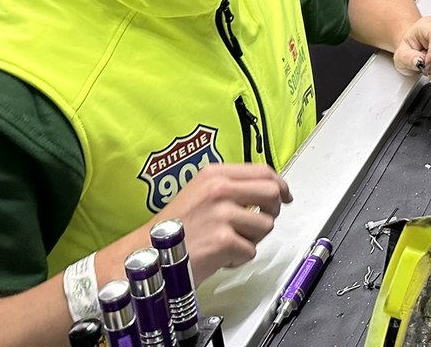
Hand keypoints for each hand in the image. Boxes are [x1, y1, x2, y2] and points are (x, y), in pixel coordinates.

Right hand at [152, 163, 291, 279]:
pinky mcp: (223, 240)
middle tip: (262, 221)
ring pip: (265, 225)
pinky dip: (238, 258)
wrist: (145, 256)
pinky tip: (219, 257)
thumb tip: (269, 191)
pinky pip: (250, 250)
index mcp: (214, 174)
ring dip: (252, 239)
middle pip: (272, 193)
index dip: (280, 185)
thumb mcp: (199, 193)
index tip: (285, 195)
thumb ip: (231, 187)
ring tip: (228, 243)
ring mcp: (222, 215)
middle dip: (273, 210)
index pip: (263, 171)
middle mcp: (219, 190)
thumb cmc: (172, 230)